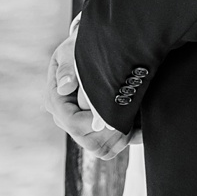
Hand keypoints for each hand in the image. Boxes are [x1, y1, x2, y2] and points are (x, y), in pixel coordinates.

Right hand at [44, 20, 126, 161]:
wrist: (92, 48)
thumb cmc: (81, 47)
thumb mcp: (72, 51)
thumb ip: (68, 68)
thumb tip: (65, 87)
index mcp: (56, 100)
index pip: (73, 122)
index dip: (95, 122)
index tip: (115, 115)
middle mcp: (65, 117)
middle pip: (87, 140)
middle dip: (111, 133)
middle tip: (131, 119)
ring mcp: (80, 125)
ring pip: (99, 148)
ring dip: (120, 139)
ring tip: (136, 122)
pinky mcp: (94, 128)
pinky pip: (109, 146)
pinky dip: (127, 140)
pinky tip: (140, 130)